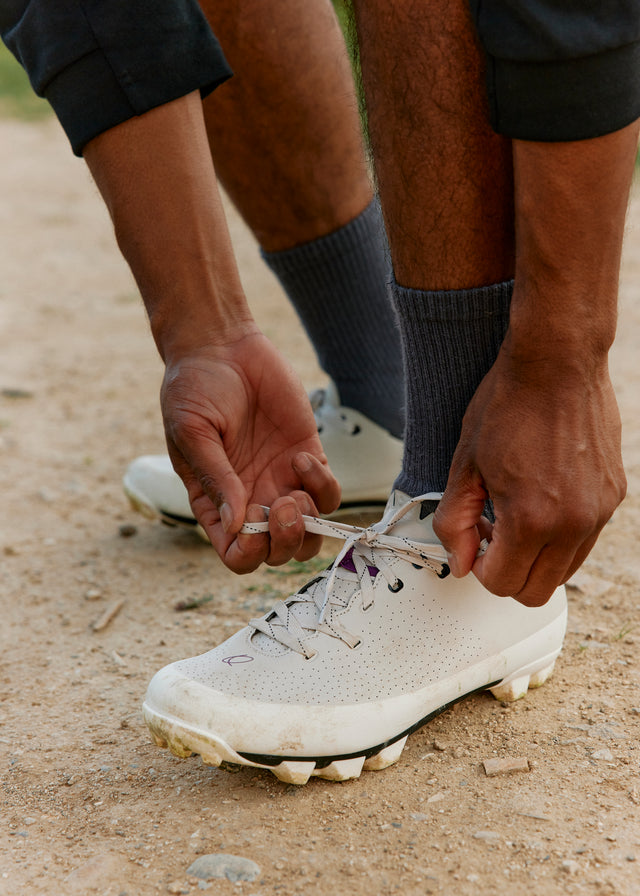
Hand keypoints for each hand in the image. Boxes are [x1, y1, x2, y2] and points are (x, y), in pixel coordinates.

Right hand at [160, 330, 340, 572]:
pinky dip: (323, 486)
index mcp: (215, 504)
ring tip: (294, 491)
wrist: (221, 346)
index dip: (249, 552)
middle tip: (282, 506)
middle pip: (279, 552)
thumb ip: (216, 479)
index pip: (237, 554)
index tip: (252, 522)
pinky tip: (301, 457)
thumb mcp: (192, 433)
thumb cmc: (193, 389)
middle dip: (286, 542)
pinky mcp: (307, 458)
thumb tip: (235, 524)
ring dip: (308, 524)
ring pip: (309, 533)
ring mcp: (281, 482)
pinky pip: (328, 494)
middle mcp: (250, 499)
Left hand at [433, 340, 625, 605]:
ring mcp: (599, 511)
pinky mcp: (613, 495)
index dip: (479, 569)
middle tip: (491, 536)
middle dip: (507, 573)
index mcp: (532, 519)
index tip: (474, 544)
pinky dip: (559, 536)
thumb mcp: (466, 464)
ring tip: (515, 515)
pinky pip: (584, 540)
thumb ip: (456, 521)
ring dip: (535, 557)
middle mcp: (573, 524)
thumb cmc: (509, 404)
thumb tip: (458, 562)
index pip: (504, 584)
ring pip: (565, 571)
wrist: (557, 362)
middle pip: (537, 591)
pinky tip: (540, 499)